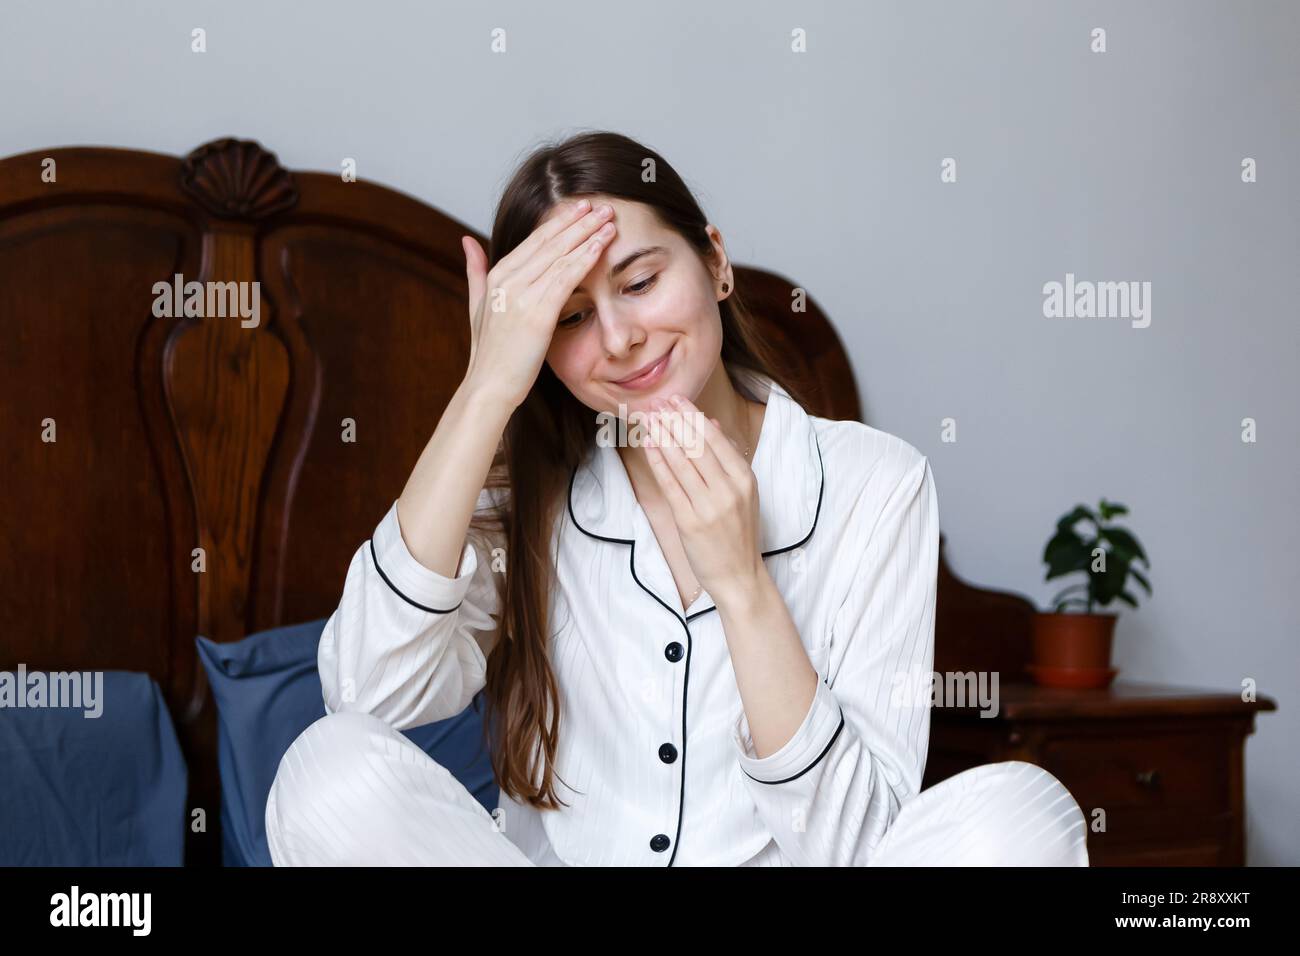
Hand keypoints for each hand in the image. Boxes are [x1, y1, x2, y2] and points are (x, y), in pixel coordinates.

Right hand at [460, 198, 616, 409]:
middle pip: (549, 241)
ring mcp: (520, 295)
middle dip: (578, 221)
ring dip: (587, 233)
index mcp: (497, 276)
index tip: (581, 208)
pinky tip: (603, 244)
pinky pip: (566, 277)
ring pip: (560, 254)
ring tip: (609, 219)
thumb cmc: (490, 354)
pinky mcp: (536, 313)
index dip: (560, 222)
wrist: (489, 388)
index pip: (534, 240)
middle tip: (602, 205)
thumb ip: (475, 272)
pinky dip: (585, 257)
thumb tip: (466, 241)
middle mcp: (507, 280)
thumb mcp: (477, 307)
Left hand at [643, 394, 765, 606]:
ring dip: (662, 436)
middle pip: (696, 446)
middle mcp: (728, 489)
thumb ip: (728, 458)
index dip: (692, 416)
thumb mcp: (744, 492)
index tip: (676, 400)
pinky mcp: (689, 522)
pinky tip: (648, 445)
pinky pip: (670, 485)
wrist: (739, 575)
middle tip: (657, 403)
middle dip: (674, 420)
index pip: (715, 439)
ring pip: (681, 462)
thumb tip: (710, 424)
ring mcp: (708, 506)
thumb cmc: (739, 532)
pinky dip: (658, 461)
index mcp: (744, 479)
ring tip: (648, 419)